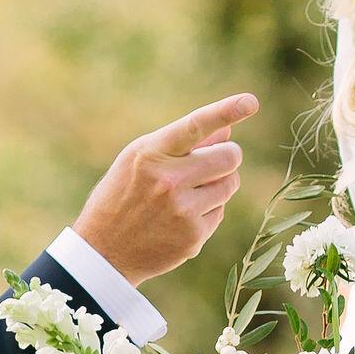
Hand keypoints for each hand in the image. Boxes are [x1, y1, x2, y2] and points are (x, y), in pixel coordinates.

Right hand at [73, 93, 258, 284]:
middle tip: (212, 162)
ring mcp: (183, 211)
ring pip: (231, 184)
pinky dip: (207, 211)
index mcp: (151, 153)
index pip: (195, 126)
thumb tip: (228, 129)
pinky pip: (220, 211)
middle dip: (227, 157)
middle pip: (230, 156)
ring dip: (219, 183)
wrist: (103, 252)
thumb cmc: (123, 195)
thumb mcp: (141, 160)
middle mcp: (168, 181)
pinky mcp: (194, 237)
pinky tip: (181, 218)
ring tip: (189, 192)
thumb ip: (182, 142)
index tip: (250, 102)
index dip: (225, 111)